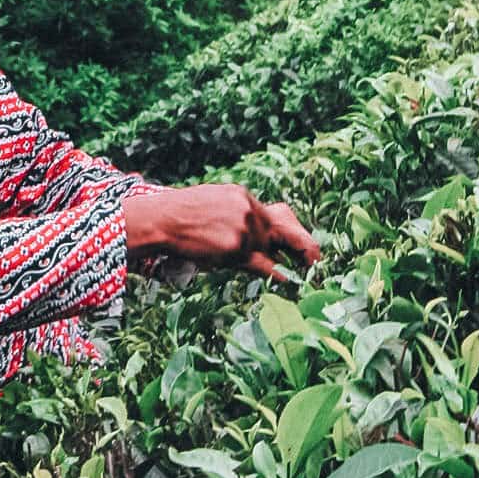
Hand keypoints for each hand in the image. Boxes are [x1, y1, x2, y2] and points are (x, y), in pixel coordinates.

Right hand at [124, 184, 319, 280]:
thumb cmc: (180, 216)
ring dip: (278, 260)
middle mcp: (248, 209)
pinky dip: (278, 273)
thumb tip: (253, 234)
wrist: (162, 220)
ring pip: (268, 249)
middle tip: (316, 260)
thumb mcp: (213, 204)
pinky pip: (262, 264)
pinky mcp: (236, 247)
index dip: (291, 230)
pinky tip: (288, 281)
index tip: (303, 243)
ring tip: (290, 269)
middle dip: (303, 245)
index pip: (276, 213)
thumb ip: (237, 216)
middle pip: (284, 229)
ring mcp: (244, 228)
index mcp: (241, 196)